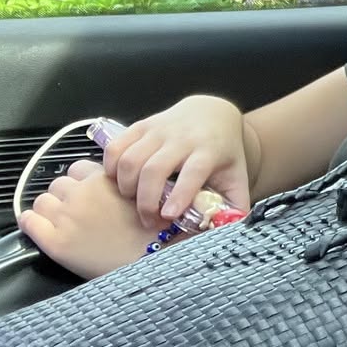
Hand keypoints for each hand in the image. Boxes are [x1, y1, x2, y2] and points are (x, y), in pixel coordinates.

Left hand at [18, 160, 155, 279]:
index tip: (87, 192)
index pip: (78, 168)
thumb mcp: (143, 193)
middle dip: (66, 195)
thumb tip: (105, 180)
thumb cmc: (152, 231)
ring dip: (49, 208)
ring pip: (42, 200)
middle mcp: (82, 194)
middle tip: (77, 210)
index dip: (82, 181)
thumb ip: (120, 181)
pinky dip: (30, 221)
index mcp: (104, 179)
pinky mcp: (54, 242)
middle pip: (59, 183)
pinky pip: (28, 222)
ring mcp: (66, 217)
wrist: (150, 261)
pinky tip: (37, 226)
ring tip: (61, 221)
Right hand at [104, 95, 249, 225]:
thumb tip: (228, 232)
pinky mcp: (141, 126)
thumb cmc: (222, 151)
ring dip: (126, 186)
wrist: (212, 113)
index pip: (193, 172)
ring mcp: (159, 130)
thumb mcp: (236, 175)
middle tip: (149, 220)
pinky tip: (119, 181)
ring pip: (130, 159)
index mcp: (208, 151)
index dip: (180, 195)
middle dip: (145, 200)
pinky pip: (116, 146)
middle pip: (154, 169)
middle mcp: (183, 138)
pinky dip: (110, 168)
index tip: (168, 215)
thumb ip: (235, 205)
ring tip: (133, 200)